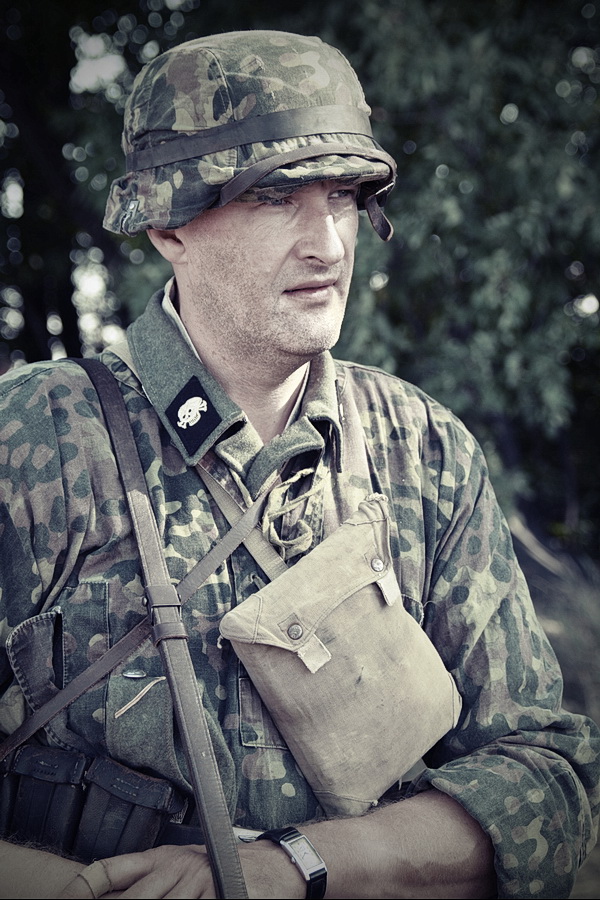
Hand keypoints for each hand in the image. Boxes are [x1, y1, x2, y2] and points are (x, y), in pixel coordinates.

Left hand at [60, 845, 214, 898]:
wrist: (265, 871)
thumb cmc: (218, 873)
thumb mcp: (178, 868)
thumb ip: (147, 880)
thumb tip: (106, 894)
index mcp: (159, 857)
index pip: (110, 869)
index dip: (82, 887)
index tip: (66, 898)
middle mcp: (173, 865)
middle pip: (131, 899)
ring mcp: (192, 880)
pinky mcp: (212, 893)